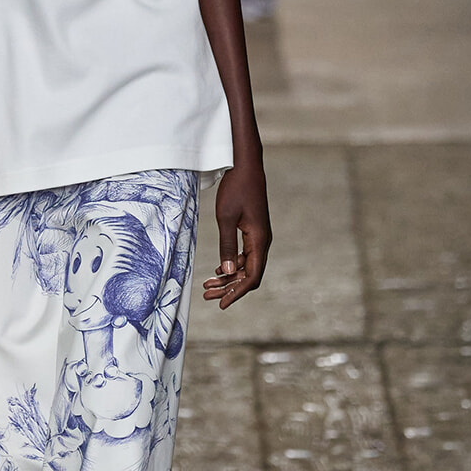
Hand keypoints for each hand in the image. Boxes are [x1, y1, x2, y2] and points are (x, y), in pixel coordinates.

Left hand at [203, 160, 270, 309]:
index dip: (237, 292)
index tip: (221, 304)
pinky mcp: (253, 231)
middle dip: (229, 288)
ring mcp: (259, 236)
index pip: (252, 276)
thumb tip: (228, 272)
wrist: (246, 166)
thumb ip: (227, 246)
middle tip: (207, 295)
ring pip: (246, 265)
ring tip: (208, 284)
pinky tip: (219, 269)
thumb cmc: (236, 189)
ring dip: (229, 277)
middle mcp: (263, 241)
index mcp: (259, 240)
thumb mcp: (226, 218)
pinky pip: (245, 254)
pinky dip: (232, 264)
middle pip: (249, 274)